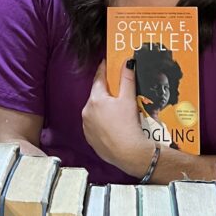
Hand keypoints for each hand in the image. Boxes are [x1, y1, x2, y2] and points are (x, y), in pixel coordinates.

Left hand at [81, 60, 154, 176]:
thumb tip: (127, 62)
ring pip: (95, 110)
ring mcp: (86, 126)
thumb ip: (127, 78)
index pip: (98, 79)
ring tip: (117, 109)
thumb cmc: (128, 125)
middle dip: (106, 91)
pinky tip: (113, 123)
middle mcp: (86, 111)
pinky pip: (95, 124)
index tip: (106, 62)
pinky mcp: (90, 138)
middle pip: (96, 95)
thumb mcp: (129, 99)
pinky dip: (102, 121)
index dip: (104, 69)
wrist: (129, 153)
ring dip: (103, 107)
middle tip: (117, 88)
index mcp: (95, 100)